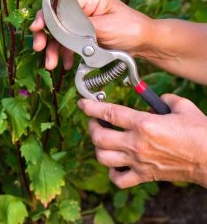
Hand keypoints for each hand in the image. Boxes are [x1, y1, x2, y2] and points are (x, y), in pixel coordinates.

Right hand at [30, 0, 151, 68]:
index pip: (61, 4)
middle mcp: (84, 7)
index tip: (37, 28)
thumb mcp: (106, 27)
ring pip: (61, 33)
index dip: (46, 16)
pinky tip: (65, 63)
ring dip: (55, 48)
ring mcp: (84, 21)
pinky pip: (69, 42)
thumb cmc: (131, 29)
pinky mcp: (85, 34)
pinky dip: (65, 53)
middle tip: (40, 48)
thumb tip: (58, 27)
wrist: (145, 43)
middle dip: (48, 36)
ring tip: (52, 64)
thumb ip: (81, 26)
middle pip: (57, 19)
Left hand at [78, 94, 206, 188]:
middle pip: (99, 137)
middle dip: (91, 127)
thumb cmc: (198, 132)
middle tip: (94, 121)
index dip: (92, 107)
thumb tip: (153, 100)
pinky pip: (119, 179)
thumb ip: (162, 99)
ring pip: (103, 158)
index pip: (109, 113)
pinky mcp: (144, 176)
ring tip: (102, 140)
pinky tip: (115, 163)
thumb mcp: (180, 106)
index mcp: (144, 124)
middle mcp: (136, 144)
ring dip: (98, 148)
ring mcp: (138, 162)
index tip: (83, 103)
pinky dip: (112, 172)